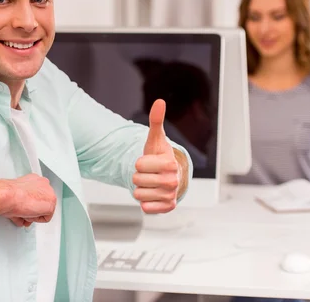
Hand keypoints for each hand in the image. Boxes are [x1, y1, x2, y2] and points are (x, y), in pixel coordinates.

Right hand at [0, 173, 56, 226]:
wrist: (8, 196)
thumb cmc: (8, 194)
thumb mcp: (17, 192)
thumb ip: (24, 199)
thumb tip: (23, 208)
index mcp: (36, 179)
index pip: (38, 194)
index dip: (32, 203)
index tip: (26, 206)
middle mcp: (45, 184)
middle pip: (43, 202)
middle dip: (34, 210)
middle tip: (24, 213)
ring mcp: (49, 194)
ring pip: (45, 210)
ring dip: (34, 215)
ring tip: (23, 213)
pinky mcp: (50, 206)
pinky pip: (45, 218)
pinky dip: (35, 220)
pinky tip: (27, 214)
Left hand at [133, 99, 179, 213]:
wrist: (169, 175)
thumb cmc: (159, 156)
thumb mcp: (155, 139)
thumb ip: (156, 121)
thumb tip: (159, 102)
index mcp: (170, 163)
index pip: (139, 165)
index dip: (139, 163)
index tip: (148, 161)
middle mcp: (173, 180)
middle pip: (136, 180)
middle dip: (138, 176)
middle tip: (148, 173)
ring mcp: (170, 195)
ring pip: (138, 194)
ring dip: (141, 189)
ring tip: (150, 183)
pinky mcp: (168, 207)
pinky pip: (145, 208)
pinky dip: (145, 202)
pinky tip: (153, 194)